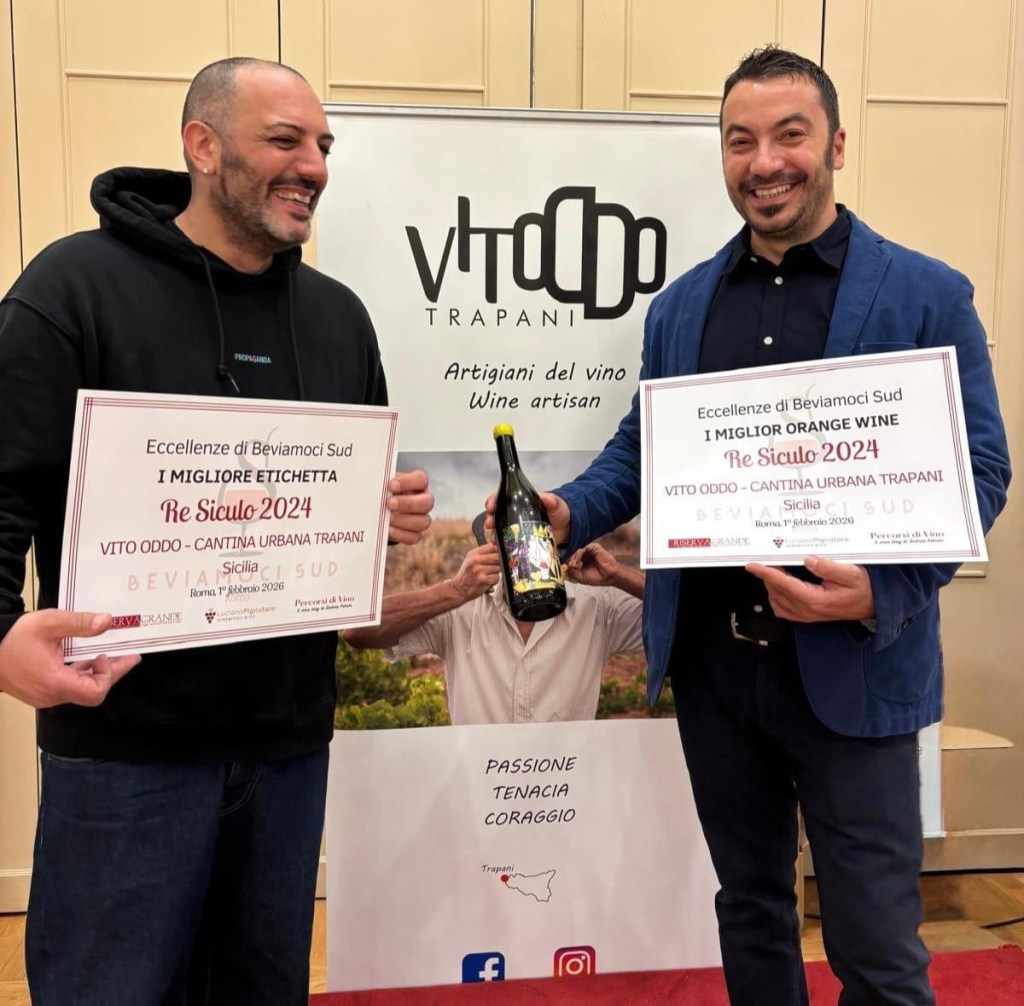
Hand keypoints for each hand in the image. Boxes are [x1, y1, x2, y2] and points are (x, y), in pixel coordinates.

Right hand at [0, 610, 140, 708]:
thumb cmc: (12, 639)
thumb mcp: (48, 624)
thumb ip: (79, 623)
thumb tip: (107, 621)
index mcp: (55, 683)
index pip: (95, 692)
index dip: (109, 675)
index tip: (107, 655)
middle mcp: (52, 695)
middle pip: (91, 692)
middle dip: (111, 673)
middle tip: (129, 656)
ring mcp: (45, 696)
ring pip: (80, 691)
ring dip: (96, 673)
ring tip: (110, 654)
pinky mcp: (40, 693)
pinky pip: (68, 688)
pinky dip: (81, 675)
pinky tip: (85, 660)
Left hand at [386, 469, 433, 544]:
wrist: (379, 511)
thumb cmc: (382, 493)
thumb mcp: (381, 485)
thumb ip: (380, 484)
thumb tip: (370, 486)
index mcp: (417, 484)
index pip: (421, 480)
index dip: (408, 482)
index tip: (390, 485)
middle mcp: (424, 501)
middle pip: (427, 502)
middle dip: (407, 503)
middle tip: (388, 503)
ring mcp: (422, 518)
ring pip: (424, 521)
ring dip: (404, 520)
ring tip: (387, 519)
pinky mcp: (416, 534)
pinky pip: (414, 537)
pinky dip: (401, 534)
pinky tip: (388, 530)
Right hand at [450, 543, 501, 600]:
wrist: (458, 589)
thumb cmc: (468, 574)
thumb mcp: (471, 560)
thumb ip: (484, 553)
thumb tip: (498, 546)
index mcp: (473, 554)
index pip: (492, 547)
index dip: (499, 551)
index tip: (500, 555)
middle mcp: (474, 561)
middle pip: (497, 557)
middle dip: (498, 563)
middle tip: (493, 567)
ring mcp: (478, 570)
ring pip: (498, 568)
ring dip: (495, 573)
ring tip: (487, 575)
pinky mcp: (482, 580)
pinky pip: (496, 578)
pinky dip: (494, 581)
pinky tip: (487, 582)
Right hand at [484, 491, 571, 544]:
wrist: (568, 529)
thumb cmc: (560, 512)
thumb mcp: (556, 504)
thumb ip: (552, 501)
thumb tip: (545, 498)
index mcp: (521, 502)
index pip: (502, 498)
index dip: (494, 501)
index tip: (491, 506)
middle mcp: (516, 514)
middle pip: (497, 514)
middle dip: (490, 518)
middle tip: (490, 524)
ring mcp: (518, 527)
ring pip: (499, 529)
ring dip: (493, 533)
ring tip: (493, 539)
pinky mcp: (521, 540)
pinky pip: (507, 541)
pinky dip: (501, 545)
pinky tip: (499, 548)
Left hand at [565, 542, 619, 585]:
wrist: (609, 576)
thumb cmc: (597, 578)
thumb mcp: (581, 577)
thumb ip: (572, 572)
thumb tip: (564, 567)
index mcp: (583, 561)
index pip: (571, 559)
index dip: (566, 563)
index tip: (560, 568)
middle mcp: (585, 555)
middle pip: (573, 554)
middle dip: (568, 560)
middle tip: (563, 566)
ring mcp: (590, 551)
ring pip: (577, 552)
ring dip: (572, 559)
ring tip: (571, 565)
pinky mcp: (594, 547)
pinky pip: (583, 549)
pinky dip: (578, 555)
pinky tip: (576, 562)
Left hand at [745, 556, 875, 621]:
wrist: (874, 605)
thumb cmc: (864, 589)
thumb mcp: (852, 574)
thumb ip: (830, 567)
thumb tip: (809, 560)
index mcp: (816, 600)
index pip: (784, 584)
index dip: (766, 573)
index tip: (753, 565)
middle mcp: (807, 610)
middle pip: (777, 591)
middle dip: (767, 575)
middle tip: (765, 558)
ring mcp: (806, 615)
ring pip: (776, 600)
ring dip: (771, 585)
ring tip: (773, 568)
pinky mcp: (806, 616)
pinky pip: (782, 608)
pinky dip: (776, 595)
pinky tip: (779, 585)